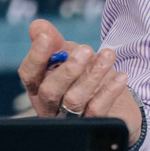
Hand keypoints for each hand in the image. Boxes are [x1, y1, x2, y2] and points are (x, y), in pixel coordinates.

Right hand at [17, 19, 142, 145]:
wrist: (115, 100)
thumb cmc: (84, 74)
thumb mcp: (70, 55)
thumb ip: (54, 42)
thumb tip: (37, 26)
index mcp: (39, 86)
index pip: (29, 74)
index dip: (36, 56)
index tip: (45, 36)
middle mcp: (50, 104)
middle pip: (50, 90)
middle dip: (68, 69)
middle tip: (85, 49)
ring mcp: (70, 118)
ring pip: (75, 100)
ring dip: (92, 75)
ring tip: (108, 55)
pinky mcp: (92, 125)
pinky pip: (97, 110)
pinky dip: (109, 92)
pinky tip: (120, 76)